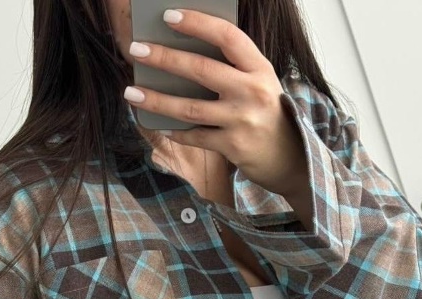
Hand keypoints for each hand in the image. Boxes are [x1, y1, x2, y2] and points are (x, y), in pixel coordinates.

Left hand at [123, 8, 308, 196]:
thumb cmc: (267, 115)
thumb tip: (183, 53)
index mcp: (259, 68)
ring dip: (157, 99)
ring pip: (190, 107)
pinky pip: (195, 136)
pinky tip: (157, 123)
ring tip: (131, 91)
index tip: (169, 16)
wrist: (290, 158)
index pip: (227, 36)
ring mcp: (242, 121)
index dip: (197, 23)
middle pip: (201, 70)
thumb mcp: (259, 84)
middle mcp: (252, 92)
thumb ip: (232, 68)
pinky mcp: (233, 147)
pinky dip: (174, 131)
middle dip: (164, 57)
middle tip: (136, 50)